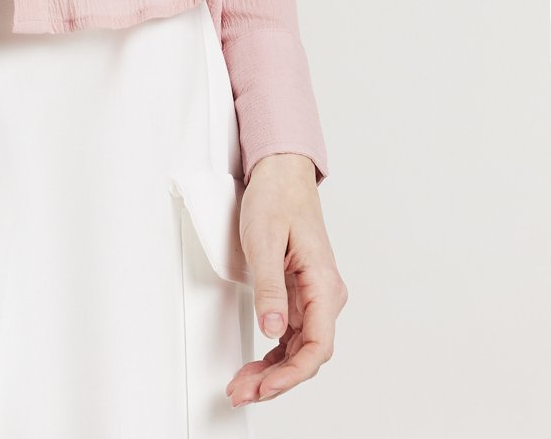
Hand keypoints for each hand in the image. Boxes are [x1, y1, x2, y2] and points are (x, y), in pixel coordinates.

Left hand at [226, 152, 346, 406]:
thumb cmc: (277, 198)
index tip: (265, 386)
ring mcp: (312, 296)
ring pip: (298, 348)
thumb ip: (270, 288)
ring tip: (243, 385)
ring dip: (273, 371)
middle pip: (307, 354)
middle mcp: (324, 295)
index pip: (317, 346)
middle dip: (276, 380)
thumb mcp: (264, 240)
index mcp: (323, 284)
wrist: (281, 173)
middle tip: (242, 392)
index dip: (291, 374)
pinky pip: (291, 335)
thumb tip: (273, 330)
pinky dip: (273, 354)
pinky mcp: (299, 294)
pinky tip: (256, 366)